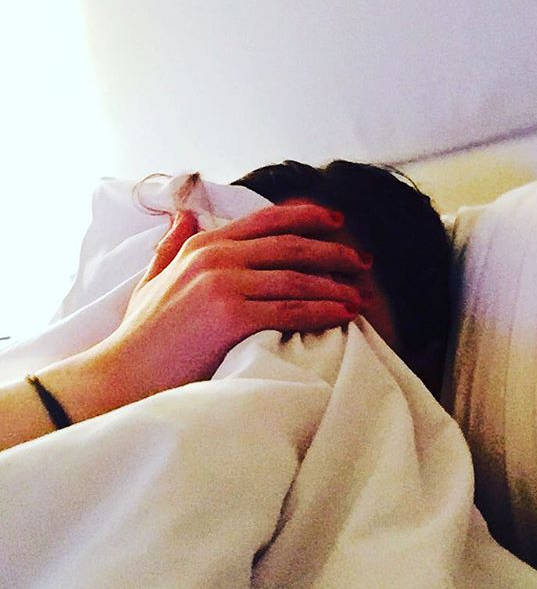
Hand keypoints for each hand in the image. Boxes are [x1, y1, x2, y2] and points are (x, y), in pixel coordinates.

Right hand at [70, 204, 369, 414]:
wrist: (122, 374)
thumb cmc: (141, 334)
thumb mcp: (153, 279)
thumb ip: (171, 245)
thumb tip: (182, 214)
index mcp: (203, 244)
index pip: (267, 219)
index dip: (307, 217)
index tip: (337, 220)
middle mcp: (215, 255)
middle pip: (290, 245)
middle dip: (333, 252)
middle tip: (362, 261)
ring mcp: (222, 283)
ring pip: (296, 277)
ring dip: (336, 285)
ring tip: (361, 294)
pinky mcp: (230, 315)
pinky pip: (291, 308)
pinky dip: (323, 310)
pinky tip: (345, 315)